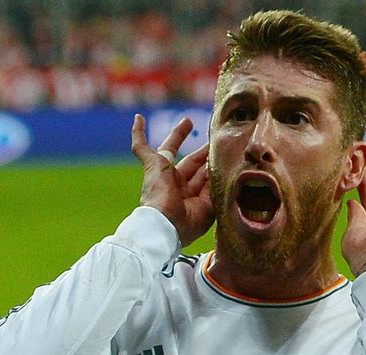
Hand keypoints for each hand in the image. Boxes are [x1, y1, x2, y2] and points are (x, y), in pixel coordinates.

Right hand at [130, 114, 212, 247]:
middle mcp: (176, 186)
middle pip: (192, 164)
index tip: (225, 158)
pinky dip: (138, 133)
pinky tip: (138, 118)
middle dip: (202, 153)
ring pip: (170, 149)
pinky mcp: (152, 166)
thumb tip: (227, 169)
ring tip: (187, 121)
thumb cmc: (188, 221)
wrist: (164, 224)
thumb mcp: (211, 205)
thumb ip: (218, 187)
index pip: (205, 180)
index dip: (214, 169)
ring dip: (178, 135)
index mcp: (190, 200)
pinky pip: (141, 147)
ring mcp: (163, 175)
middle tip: (212, 140)